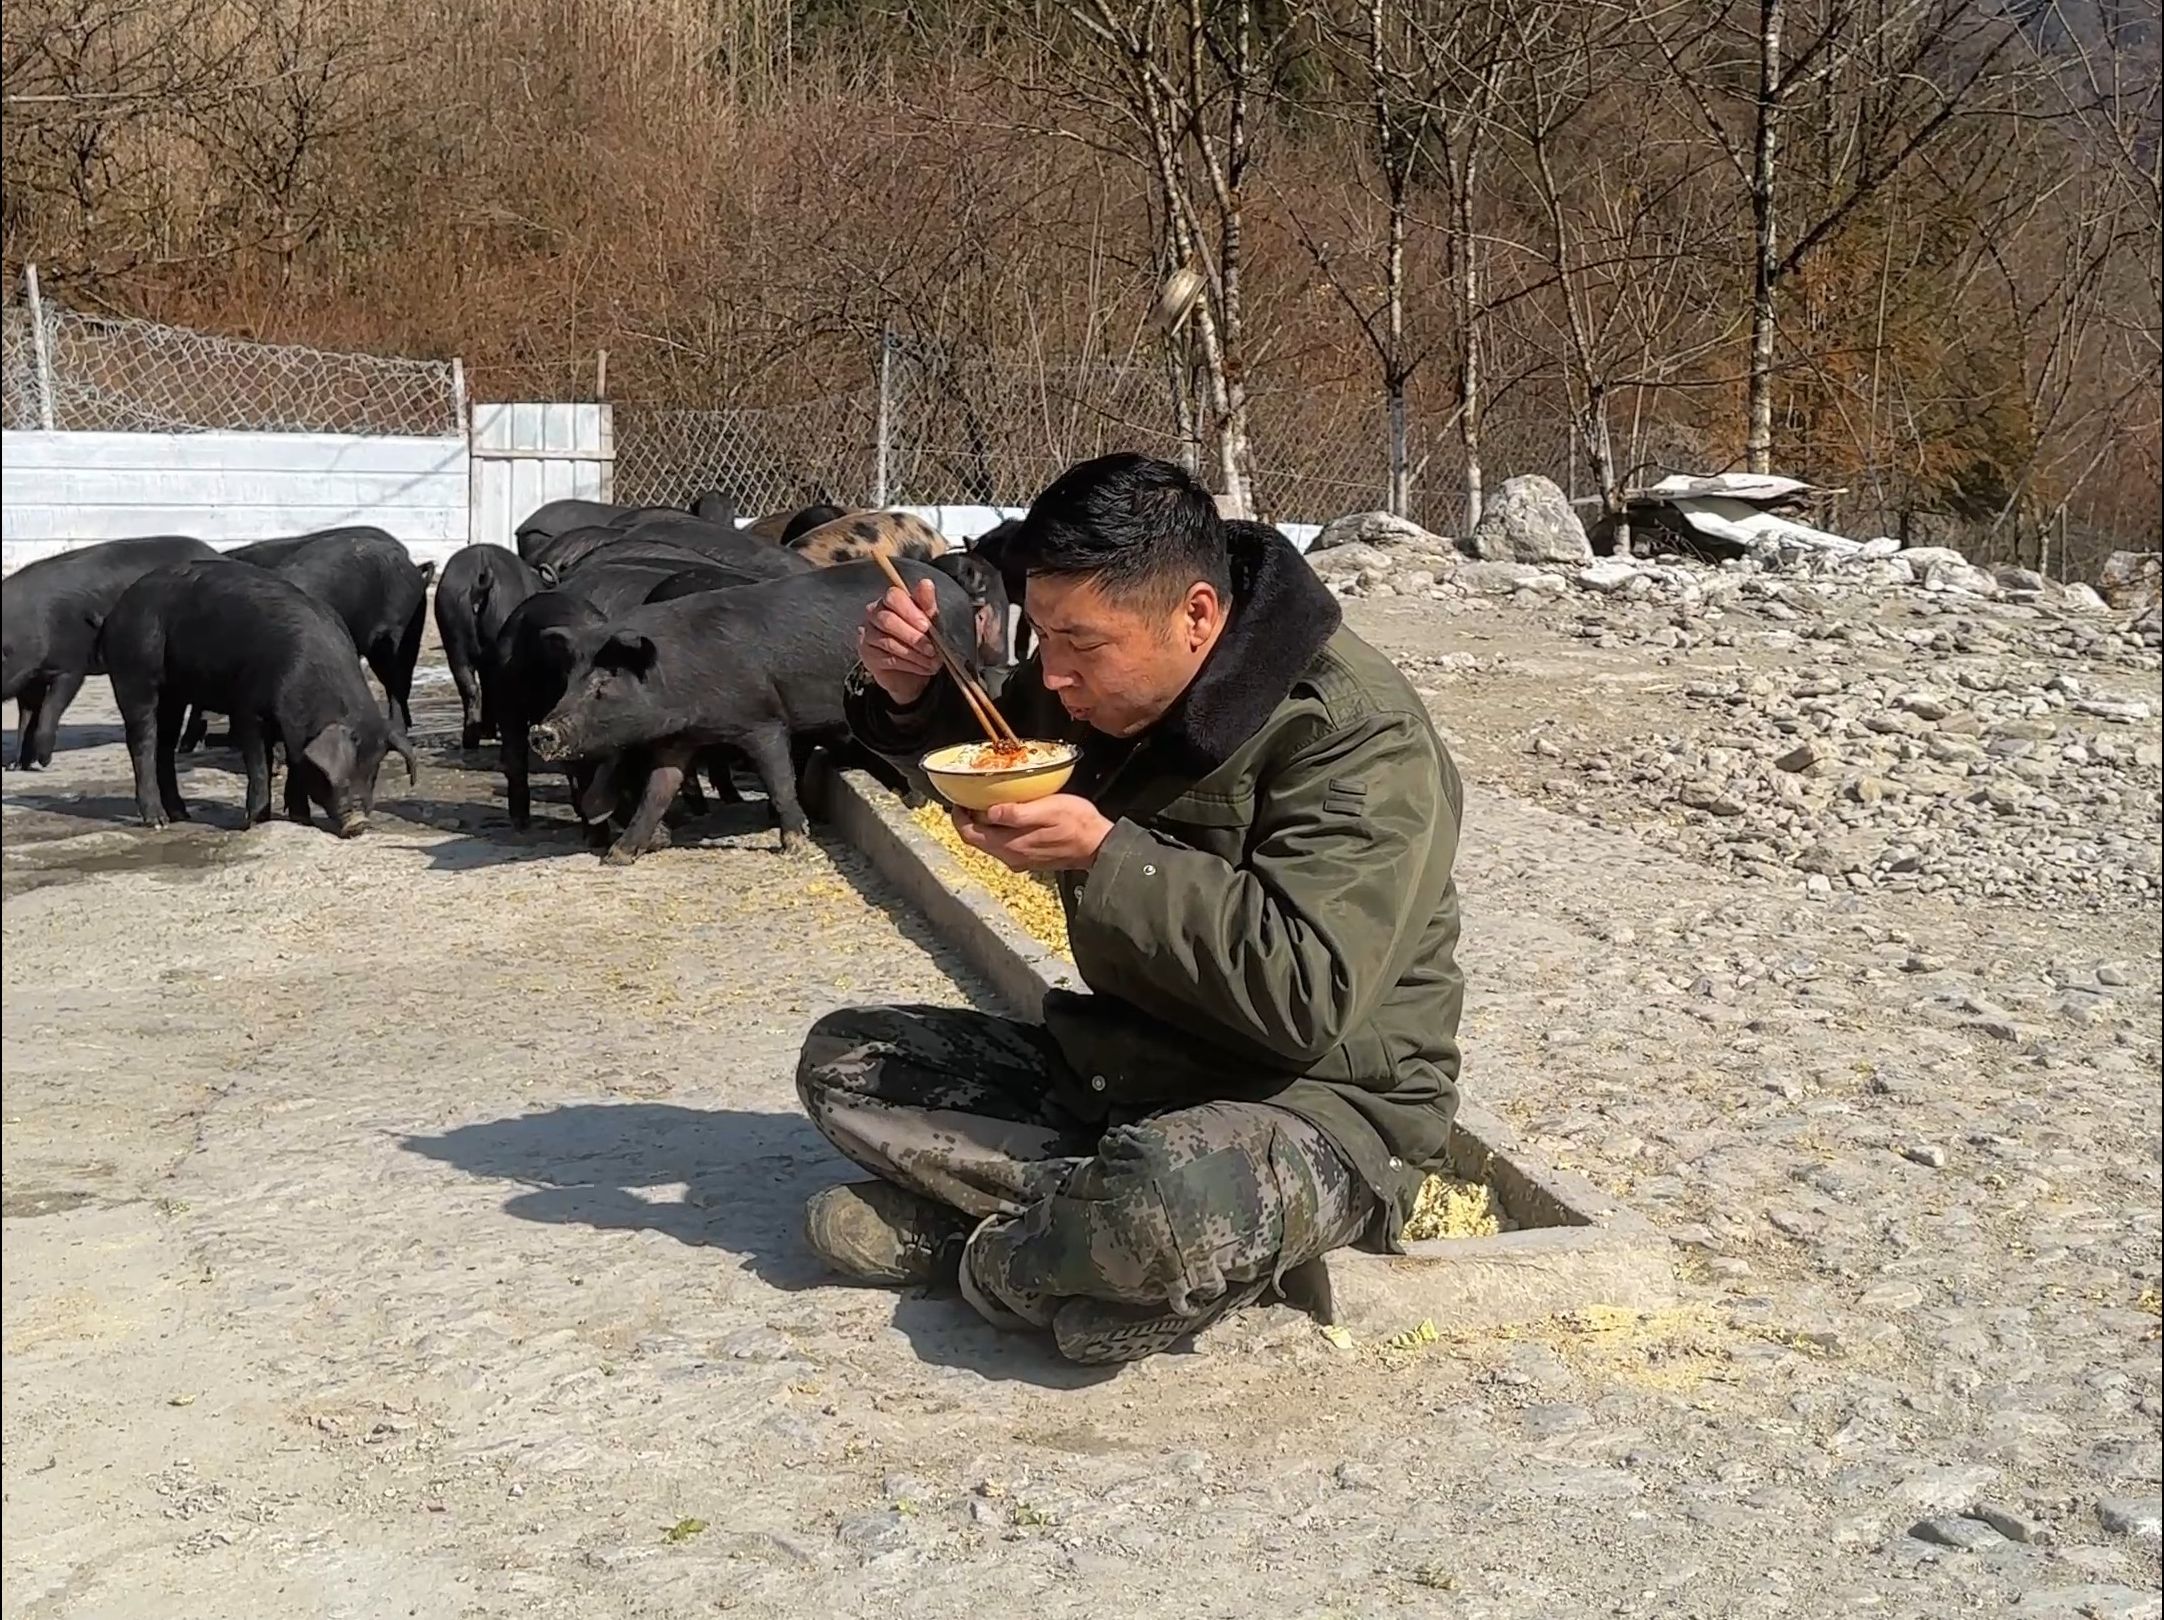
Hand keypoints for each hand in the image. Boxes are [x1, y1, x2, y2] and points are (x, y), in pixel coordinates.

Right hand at [858, 578, 942, 704]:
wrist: (914, 670)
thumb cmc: (922, 639)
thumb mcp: (930, 620)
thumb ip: (927, 603)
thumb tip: (926, 583)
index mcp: (890, 600)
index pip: (893, 597)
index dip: (910, 611)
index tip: (926, 626)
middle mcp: (874, 614)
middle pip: (887, 620)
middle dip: (912, 635)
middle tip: (932, 648)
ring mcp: (867, 635)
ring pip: (888, 641)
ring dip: (914, 653)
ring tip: (932, 660)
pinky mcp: (867, 655)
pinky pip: (887, 659)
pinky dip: (909, 664)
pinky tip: (923, 667)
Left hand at [952, 795, 1113, 872]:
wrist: (1099, 845)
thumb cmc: (1077, 824)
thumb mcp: (1047, 810)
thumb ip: (1017, 812)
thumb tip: (990, 811)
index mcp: (1011, 845)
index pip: (971, 836)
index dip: (959, 819)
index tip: (959, 801)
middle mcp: (1012, 857)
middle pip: (978, 840)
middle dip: (970, 820)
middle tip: (970, 799)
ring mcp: (1021, 860)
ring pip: (991, 843)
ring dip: (985, 825)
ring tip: (988, 804)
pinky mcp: (1031, 859)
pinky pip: (1005, 845)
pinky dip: (999, 831)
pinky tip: (1009, 816)